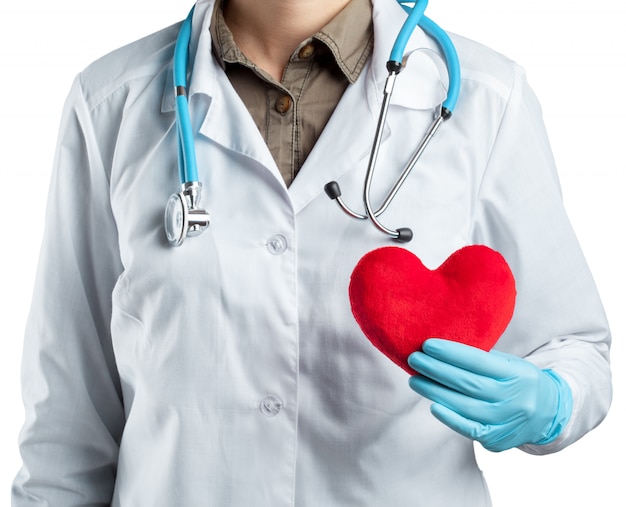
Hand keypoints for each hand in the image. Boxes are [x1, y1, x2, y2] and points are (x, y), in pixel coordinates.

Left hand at [407, 339, 572, 451]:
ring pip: (464, 405)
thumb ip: (482, 359)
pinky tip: (433, 405)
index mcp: (517, 373)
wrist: (548, 414)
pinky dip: (449, 417)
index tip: (428, 345)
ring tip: (416, 380)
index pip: (478, 361)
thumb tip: (441, 350)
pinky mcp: (498, 439)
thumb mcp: (510, 365)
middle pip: (467, 383)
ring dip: (435, 392)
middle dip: (436, 370)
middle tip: (414, 359)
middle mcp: (513, 398)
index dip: (451, 353)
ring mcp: (506, 421)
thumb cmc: (518, 382)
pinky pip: (469, 429)